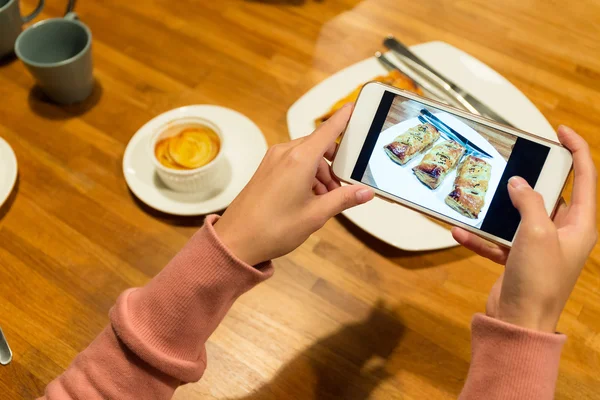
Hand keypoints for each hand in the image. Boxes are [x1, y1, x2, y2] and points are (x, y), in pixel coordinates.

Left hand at [214, 104, 373, 265]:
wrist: (236, 240)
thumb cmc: (271, 228)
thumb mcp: (316, 215)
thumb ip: (343, 199)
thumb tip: (364, 192)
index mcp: (299, 159)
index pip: (328, 130)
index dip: (344, 118)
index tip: (355, 107)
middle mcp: (285, 154)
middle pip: (319, 146)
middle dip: (334, 165)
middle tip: (342, 187)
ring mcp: (273, 160)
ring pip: (307, 156)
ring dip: (320, 173)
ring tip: (324, 199)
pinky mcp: (266, 169)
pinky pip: (293, 163)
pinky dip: (306, 175)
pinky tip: (309, 198)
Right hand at [452, 126, 596, 332]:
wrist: (519, 322)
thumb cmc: (538, 280)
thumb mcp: (537, 233)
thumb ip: (528, 202)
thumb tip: (517, 184)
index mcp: (579, 225)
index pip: (585, 177)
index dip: (576, 150)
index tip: (559, 131)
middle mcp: (563, 233)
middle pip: (549, 195)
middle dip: (529, 178)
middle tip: (514, 160)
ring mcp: (539, 246)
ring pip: (519, 216)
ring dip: (498, 209)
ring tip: (481, 194)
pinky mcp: (517, 259)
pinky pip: (498, 240)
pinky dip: (481, 237)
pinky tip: (461, 232)